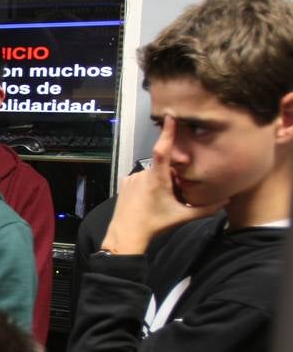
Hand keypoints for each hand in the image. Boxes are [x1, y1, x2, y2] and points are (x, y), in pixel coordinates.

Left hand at [102, 116, 223, 253]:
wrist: (126, 235)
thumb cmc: (154, 224)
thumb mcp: (183, 217)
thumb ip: (206, 208)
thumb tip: (226, 200)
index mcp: (157, 177)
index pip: (163, 149)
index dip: (168, 132)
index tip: (171, 116)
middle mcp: (143, 173)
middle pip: (164, 167)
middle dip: (174, 176)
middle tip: (176, 194)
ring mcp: (132, 177)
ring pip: (153, 173)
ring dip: (162, 181)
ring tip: (163, 200)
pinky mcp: (125, 183)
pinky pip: (142, 178)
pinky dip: (150, 184)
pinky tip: (151, 200)